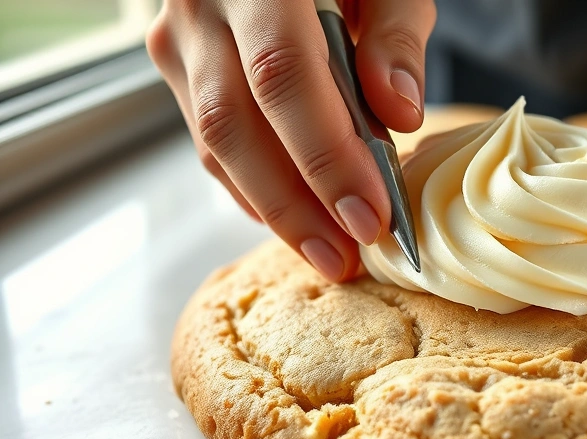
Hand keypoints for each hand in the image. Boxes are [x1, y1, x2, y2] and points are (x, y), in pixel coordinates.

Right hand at [147, 0, 435, 280]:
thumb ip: (397, 37)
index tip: (370, 215)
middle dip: (295, 204)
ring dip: (274, 208)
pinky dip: (255, 187)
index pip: (283, 77)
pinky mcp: (180, 67)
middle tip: (347, 257)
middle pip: (234, 124)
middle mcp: (201, 6)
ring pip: (215, 143)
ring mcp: (178, 39)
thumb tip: (400, 116)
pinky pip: (211, 143)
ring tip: (329, 253)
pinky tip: (297, 218)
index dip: (326, 156)